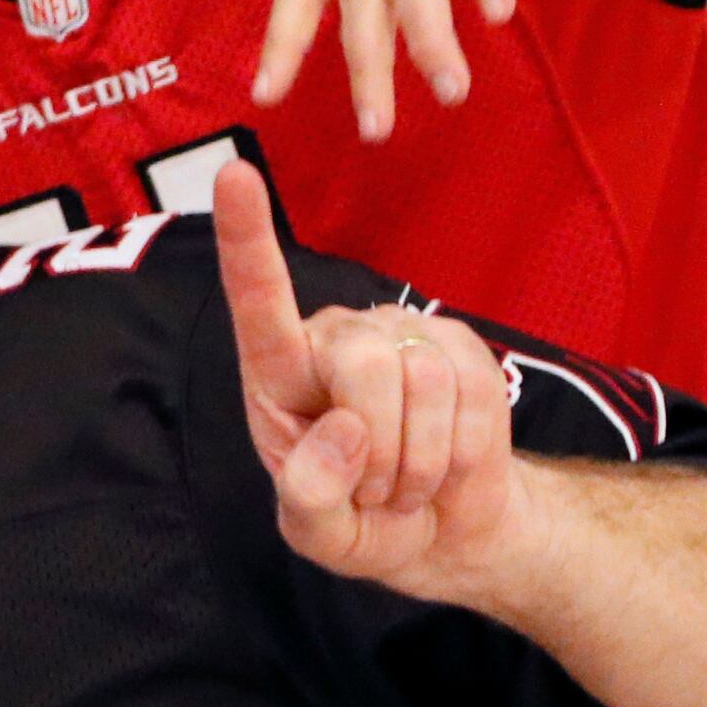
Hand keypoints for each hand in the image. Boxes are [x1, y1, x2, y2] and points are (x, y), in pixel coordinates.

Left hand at [214, 164, 524, 600]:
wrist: (442, 531)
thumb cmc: (360, 522)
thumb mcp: (316, 534)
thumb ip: (309, 497)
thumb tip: (342, 428)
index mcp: (278, 371)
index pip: (258, 301)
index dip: (247, 238)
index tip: (233, 172)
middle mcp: (335, 337)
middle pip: (363, 366)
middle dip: (378, 449)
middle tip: (374, 489)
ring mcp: (401, 334)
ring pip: (423, 381)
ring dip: (419, 462)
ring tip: (405, 479)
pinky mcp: (463, 345)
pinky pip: (473, 396)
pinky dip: (460, 454)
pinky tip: (444, 462)